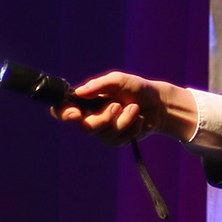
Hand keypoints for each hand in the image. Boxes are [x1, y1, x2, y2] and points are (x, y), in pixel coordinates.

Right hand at [51, 71, 197, 145]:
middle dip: (104, 118)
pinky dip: (132, 129)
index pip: (63, 110)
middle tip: (117, 105)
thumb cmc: (136, 88)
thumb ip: (99, 85)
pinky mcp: (118, 140)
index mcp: (86, 101)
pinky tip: (139, 120)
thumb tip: (79, 92)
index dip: (64, 114)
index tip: (76, 114)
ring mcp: (104, 131)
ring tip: (135, 108)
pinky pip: (120, 141)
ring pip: (105, 136)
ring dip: (124, 121)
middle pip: (86, 128)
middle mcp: (91, 117)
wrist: (158, 103)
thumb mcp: (119, 80)